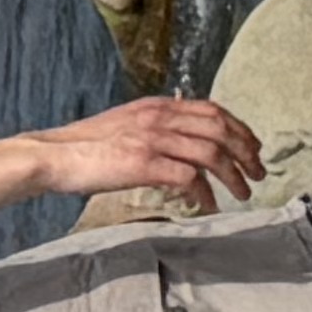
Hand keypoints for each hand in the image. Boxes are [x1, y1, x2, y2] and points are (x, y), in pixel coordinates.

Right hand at [28, 97, 262, 213]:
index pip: (213, 109)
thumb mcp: (126, 124)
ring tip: (242, 194)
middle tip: (259, 174)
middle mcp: (159, 116)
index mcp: (157, 106)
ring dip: (233, 175)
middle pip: (220, 128)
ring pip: (211, 152)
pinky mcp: (143, 164)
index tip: (253, 147)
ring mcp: (152, 139)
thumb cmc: (85, 147)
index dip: (240, 128)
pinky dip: (205, 193)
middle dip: (247, 152)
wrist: (53, 155)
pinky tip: (209, 206)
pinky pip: (188, 177)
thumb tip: (180, 143)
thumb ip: (155, 127)